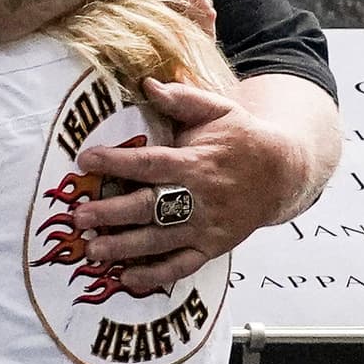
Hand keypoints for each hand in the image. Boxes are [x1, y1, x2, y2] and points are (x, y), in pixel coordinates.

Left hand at [71, 77, 307, 290]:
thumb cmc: (242, 139)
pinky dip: (156, 276)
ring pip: (162, 241)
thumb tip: (147, 83)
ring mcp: (207, 226)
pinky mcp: (212, 247)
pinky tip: (127, 279)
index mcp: (196, 162)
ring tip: (92, 250)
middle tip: (79, 217)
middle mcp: (200, 197)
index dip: (117, 162)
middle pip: (151, 206)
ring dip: (125, 248)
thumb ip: (183, 99)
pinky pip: (182, 266)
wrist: (285, 173)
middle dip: (112, 213)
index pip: (151, 163)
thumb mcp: (219, 110)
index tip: (85, 159)